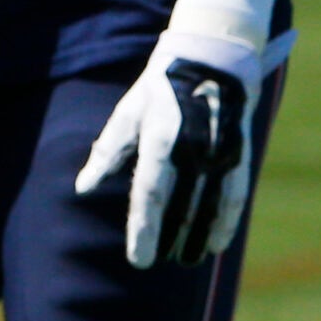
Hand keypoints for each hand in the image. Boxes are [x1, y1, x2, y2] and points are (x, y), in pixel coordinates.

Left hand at [74, 30, 263, 268]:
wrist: (210, 61)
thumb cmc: (159, 90)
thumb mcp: (128, 113)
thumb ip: (108, 152)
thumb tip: (83, 187)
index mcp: (160, 138)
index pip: (150, 193)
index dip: (144, 229)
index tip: (139, 259)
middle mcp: (192, 148)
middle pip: (180, 207)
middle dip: (168, 238)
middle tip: (156, 260)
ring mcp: (218, 152)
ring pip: (209, 206)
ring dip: (197, 237)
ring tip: (186, 259)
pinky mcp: (237, 153)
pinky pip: (235, 195)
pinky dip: (226, 221)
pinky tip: (217, 243)